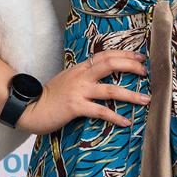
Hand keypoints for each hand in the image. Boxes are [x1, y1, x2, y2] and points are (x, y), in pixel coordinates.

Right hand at [16, 50, 148, 134]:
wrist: (29, 108)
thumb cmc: (50, 96)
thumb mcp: (68, 79)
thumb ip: (84, 75)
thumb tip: (101, 74)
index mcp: (80, 68)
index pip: (106, 55)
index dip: (124, 54)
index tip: (140, 57)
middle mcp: (81, 76)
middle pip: (111, 64)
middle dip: (131, 67)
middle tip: (146, 72)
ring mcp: (79, 91)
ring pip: (110, 90)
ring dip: (130, 95)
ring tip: (145, 99)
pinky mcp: (75, 107)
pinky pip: (100, 111)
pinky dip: (115, 116)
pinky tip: (126, 122)